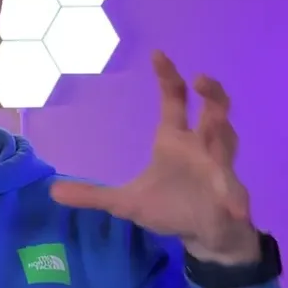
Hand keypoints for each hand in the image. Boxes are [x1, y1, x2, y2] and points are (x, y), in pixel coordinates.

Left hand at [50, 50, 258, 264]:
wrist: (204, 233)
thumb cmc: (169, 207)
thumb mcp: (125, 202)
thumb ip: (92, 195)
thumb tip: (52, 192)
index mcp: (175, 141)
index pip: (175, 101)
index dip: (169, 78)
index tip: (158, 54)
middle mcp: (201, 148)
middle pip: (213, 111)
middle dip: (211, 95)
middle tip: (201, 79)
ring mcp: (219, 170)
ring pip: (227, 143)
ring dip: (225, 132)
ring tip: (219, 121)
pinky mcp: (231, 198)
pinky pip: (235, 196)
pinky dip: (235, 201)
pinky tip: (236, 208)